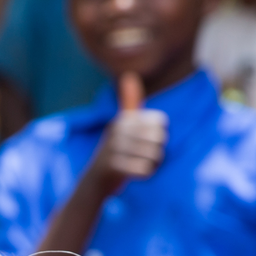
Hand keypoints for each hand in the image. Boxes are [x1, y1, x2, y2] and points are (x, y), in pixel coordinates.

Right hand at [86, 73, 166, 191]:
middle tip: (144, 156)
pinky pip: (145, 170)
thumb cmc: (115, 150)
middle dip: (157, 151)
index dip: (158, 135)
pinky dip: (145, 174)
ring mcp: (114, 148)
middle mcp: (117, 130)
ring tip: (140, 165)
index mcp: (123, 119)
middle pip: (159, 139)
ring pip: (154, 156)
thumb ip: (129, 102)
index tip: (146, 141)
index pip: (160, 123)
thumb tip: (129, 75)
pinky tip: (136, 173)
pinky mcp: (114, 167)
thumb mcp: (121, 124)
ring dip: (152, 164)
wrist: (95, 180)